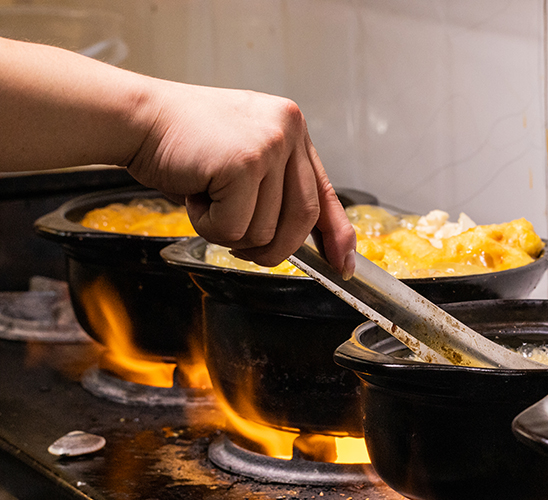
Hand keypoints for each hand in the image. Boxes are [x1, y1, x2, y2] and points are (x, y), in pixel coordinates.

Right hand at [128, 81, 355, 273]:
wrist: (136, 118)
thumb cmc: (182, 143)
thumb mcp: (243, 162)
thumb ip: (275, 191)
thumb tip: (301, 241)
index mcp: (293, 129)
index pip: (327, 194)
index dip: (336, 235)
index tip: (342, 264)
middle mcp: (289, 132)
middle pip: (302, 219)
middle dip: (274, 248)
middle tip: (242, 249)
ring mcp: (269, 145)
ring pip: (266, 230)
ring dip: (229, 232)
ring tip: (205, 200)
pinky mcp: (245, 163)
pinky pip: (236, 228)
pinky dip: (209, 227)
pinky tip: (195, 196)